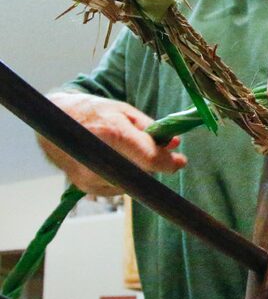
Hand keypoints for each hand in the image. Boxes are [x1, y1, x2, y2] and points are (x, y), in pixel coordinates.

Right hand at [42, 92, 186, 195]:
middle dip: (153, 163)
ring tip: (127, 150)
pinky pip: (117, 187)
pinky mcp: (85, 187)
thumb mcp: (125, 111)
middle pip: (143, 172)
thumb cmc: (94, 112)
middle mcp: (100, 158)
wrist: (54, 123)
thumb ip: (151, 129)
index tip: (180, 161)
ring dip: (138, 169)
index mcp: (113, 134)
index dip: (169, 162)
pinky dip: (124, 176)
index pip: (149, 157)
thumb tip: (174, 144)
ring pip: (131, 181)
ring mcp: (90, 176)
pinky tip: (116, 161)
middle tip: (157, 152)